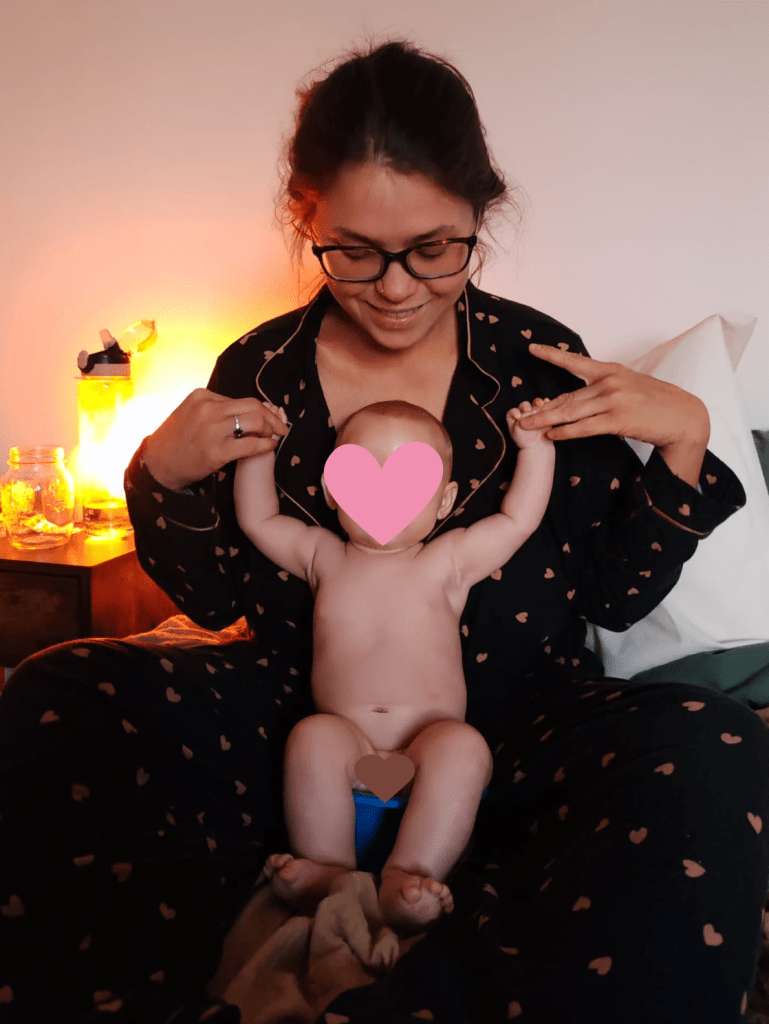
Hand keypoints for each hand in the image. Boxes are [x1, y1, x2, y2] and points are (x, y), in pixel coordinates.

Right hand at [142, 390, 288, 491]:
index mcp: (202, 396)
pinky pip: (251, 445)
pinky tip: (270, 447)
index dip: (260, 409)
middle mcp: (208, 409)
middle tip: (281, 427)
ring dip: (270, 430)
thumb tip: (246, 411)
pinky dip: (265, 445)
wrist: (156, 464)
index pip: (241, 399)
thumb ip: (214, 409)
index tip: (270, 417)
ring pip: (255, 422)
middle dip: (272, 417)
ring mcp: (212, 430)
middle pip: (253, 407)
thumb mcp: (190, 413)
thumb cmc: (176, 440)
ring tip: (274, 437)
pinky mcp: (216, 451)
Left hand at [507, 398, 553, 449]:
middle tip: (527, 409)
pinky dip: (547, 402)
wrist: (538, 446)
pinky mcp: (544, 412)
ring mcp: (534, 412)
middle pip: (524, 406)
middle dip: (526, 406)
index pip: (512, 412)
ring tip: (540, 404)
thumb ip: (522, 419)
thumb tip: (531, 409)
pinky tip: (547, 402)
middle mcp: (523, 413)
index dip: (514, 412)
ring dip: (537, 402)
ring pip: (535, 404)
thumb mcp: (518, 430)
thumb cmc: (525, 440)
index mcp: (513, 418)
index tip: (517, 416)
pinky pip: (545, 405)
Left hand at [518, 343, 708, 446]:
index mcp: (611, 371)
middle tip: (519, 414)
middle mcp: (609, 382)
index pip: (575, 361)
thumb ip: (607, 387)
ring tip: (526, 426)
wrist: (683, 417)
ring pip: (570, 412)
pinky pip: (584, 427)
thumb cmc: (657, 403)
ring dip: (545, 421)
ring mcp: (613, 401)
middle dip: (540, 407)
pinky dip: (565, 432)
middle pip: (566, 396)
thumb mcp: (631, 386)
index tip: (532, 348)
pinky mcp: (617, 420)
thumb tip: (585, 395)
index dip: (552, 355)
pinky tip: (551, 435)